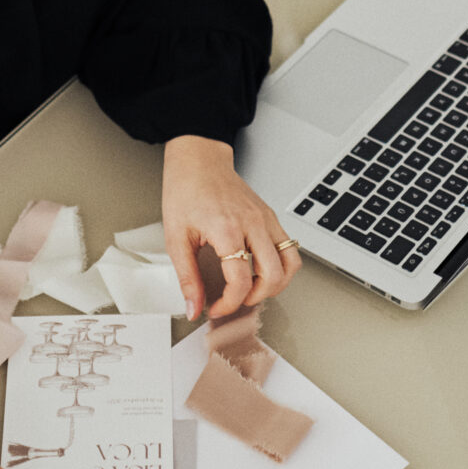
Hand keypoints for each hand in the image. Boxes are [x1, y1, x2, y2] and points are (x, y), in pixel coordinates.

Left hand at [162, 134, 301, 322]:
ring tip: (253, 289)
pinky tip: (260, 270)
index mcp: (227, 229)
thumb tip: (193, 307)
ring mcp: (266, 219)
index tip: (216, 308)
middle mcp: (253, 223)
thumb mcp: (176, 238)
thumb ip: (187, 277)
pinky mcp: (270, 217)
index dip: (229, 304)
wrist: (198, 161)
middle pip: (273, 276)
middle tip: (236, 301)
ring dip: (275, 284)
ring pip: (290, 264)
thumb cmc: (186, 191)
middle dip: (255, 298)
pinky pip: (289, 248)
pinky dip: (280, 266)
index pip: (241, 281)